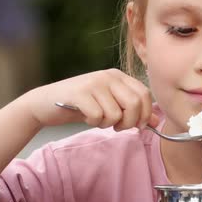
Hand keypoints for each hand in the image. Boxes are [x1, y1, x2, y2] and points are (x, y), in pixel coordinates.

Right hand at [23, 69, 158, 129]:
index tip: (136, 126)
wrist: (45, 103)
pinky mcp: (80, 93)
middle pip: (134, 104)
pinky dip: (93, 122)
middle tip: (117, 126)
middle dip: (129, 122)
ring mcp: (94, 82)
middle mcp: (108, 75)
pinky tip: (85, 116)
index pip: (144, 94)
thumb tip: (156, 121)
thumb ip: (132, 110)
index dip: (144, 114)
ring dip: (107, 123)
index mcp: (118, 76)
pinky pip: (98, 116)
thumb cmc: (81, 106)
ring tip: (96, 118)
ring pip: (116, 113)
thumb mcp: (109, 105)